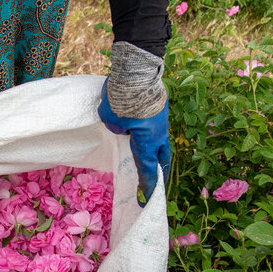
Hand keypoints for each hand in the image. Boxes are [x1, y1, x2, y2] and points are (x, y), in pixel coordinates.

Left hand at [97, 42, 170, 205]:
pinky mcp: (160, 107)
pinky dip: (151, 133)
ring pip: (160, 141)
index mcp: (148, 142)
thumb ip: (116, 129)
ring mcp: (162, 120)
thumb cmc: (121, 99)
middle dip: (158, 171)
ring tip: (150, 157)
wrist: (137, 70)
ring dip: (155, 150)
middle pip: (161, 158)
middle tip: (156, 182)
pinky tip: (144, 131)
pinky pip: (156, 126)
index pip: (147, 170)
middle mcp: (159, 134)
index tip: (145, 201)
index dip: (146, 187)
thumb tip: (123, 127)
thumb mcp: (110, 120)